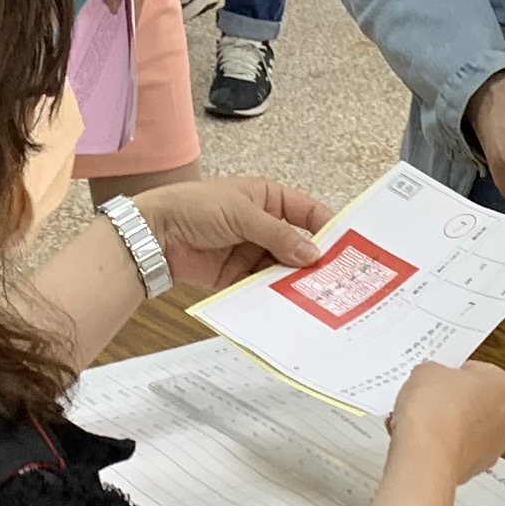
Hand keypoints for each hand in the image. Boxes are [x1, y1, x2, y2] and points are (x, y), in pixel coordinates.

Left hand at [133, 174, 332, 289]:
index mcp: (270, 199)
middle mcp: (266, 226)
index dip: (328, 229)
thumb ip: (279, 234)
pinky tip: (290, 305)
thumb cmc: (197, 207)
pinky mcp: (240, 276)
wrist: (155, 233)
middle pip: (300, 245)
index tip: (349, 248)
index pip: (308, 214)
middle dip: (315, 261)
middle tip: (339, 280)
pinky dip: (275, 295)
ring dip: (296, 281)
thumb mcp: (242, 213)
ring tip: (319, 297)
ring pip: (284, 269)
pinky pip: (263, 287)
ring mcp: (254, 252)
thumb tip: (313, 254)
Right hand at [385, 357, 504, 484]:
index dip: (452, 374)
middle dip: (452, 401)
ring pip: (466, 428)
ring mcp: (493, 447)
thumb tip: (431, 378)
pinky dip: (440, 446)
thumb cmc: (435, 413)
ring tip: (419, 421)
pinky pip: (456, 449)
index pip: (479, 372)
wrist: (426, 456)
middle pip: (476, 402)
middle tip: (428, 398)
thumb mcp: (426, 371)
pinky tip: (420, 441)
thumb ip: (435, 371)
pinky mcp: (475, 469)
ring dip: (446, 424)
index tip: (437, 377)